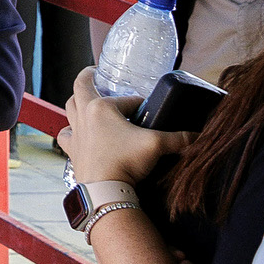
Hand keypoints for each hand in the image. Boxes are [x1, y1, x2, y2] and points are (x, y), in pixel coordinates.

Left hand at [53, 66, 183, 185]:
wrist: (104, 190)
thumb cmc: (125, 163)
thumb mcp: (156, 145)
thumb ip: (179, 138)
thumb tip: (198, 136)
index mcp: (101, 107)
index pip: (126, 99)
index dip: (140, 103)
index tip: (149, 111)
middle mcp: (83, 116)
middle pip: (81, 88)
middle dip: (88, 78)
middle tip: (95, 73)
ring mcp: (75, 133)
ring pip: (69, 108)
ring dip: (77, 102)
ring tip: (86, 100)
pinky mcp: (72, 150)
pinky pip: (65, 134)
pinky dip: (69, 130)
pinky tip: (75, 132)